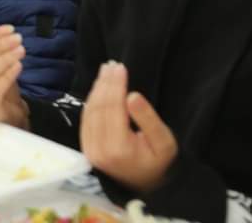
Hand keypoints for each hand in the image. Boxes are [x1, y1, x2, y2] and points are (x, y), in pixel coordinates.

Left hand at [80, 62, 177, 193]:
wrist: (147, 186)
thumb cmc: (160, 162)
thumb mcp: (164, 142)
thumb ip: (148, 119)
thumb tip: (132, 95)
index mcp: (119, 148)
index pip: (112, 108)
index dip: (115, 86)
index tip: (120, 67)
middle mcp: (99, 149)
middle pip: (99, 107)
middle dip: (105, 83)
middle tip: (112, 64)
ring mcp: (90, 150)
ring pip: (90, 111)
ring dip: (97, 89)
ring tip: (105, 71)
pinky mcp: (87, 148)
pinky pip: (86, 119)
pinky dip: (92, 100)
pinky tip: (99, 87)